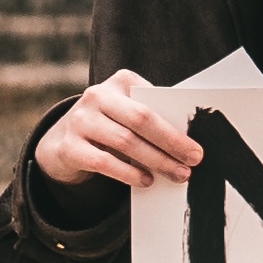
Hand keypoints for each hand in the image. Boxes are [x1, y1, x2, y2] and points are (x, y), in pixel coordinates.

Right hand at [36, 69, 201, 191]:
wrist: (65, 142)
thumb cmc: (112, 126)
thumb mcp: (129, 114)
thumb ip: (152, 120)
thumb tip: (186, 145)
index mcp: (120, 82)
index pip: (152, 102)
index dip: (176, 126)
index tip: (197, 147)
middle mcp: (97, 96)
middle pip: (141, 119)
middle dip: (171, 143)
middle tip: (193, 161)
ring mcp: (80, 121)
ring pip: (125, 141)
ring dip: (156, 161)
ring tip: (177, 174)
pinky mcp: (69, 147)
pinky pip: (104, 162)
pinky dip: (128, 173)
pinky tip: (146, 181)